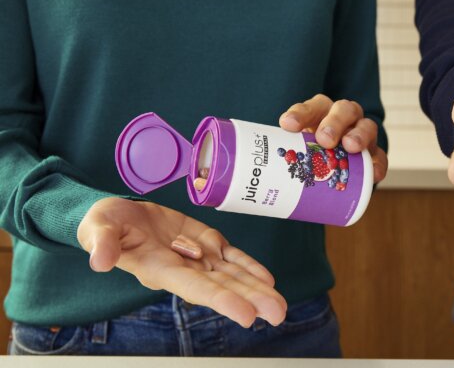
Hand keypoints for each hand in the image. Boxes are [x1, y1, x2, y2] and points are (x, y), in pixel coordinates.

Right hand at [77, 197, 286, 327]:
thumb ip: (102, 243)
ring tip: (280, 306)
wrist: (118, 215)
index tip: (246, 315)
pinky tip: (267, 280)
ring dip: (257, 289)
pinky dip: (249, 267)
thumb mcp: (96, 228)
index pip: (195, 288)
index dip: (221, 300)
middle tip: (278, 314)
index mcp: (159, 269)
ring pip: (232, 275)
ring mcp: (197, 257)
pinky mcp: (205, 242)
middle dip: (251, 299)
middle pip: (222, 286)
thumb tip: (99, 260)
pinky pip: (232, 257)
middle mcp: (183, 269)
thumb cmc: (104, 225)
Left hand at [279, 94, 387, 182]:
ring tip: (350, 147)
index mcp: (321, 113)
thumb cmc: (307, 158)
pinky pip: (380, 157)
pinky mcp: (374, 155)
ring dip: (358, 135)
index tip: (287, 126)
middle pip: (343, 110)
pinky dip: (377, 164)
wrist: (332, 172)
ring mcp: (362, 135)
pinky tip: (373, 174)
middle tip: (324, 138)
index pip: (312, 107)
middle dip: (334, 122)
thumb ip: (275, 158)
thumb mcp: (292, 151)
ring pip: (366, 126)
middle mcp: (344, 119)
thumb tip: (233, 188)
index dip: (301, 114)